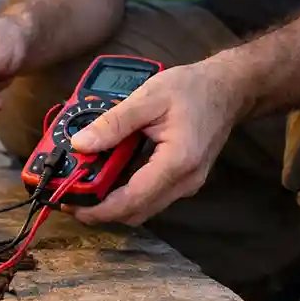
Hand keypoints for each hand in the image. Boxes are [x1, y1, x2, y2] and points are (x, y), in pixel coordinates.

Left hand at [65, 59, 248, 225]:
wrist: (228, 88)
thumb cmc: (193, 88)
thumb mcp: (148, 98)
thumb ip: (113, 123)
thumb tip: (80, 144)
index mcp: (177, 162)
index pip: (132, 200)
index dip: (99, 209)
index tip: (72, 206)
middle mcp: (185, 181)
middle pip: (136, 212)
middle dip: (102, 210)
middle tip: (71, 196)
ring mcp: (187, 184)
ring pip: (144, 208)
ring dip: (114, 203)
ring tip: (85, 185)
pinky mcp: (184, 180)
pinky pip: (151, 196)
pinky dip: (127, 192)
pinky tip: (109, 175)